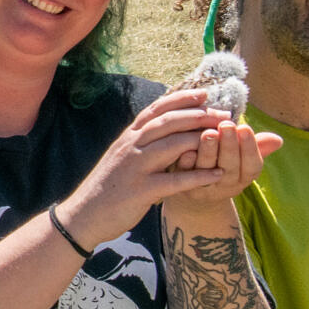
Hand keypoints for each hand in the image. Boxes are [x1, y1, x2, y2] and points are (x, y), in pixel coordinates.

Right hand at [58, 86, 284, 246]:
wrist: (83, 214)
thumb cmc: (108, 186)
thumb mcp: (122, 155)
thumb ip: (141, 141)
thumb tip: (163, 127)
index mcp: (129, 137)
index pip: (157, 109)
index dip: (182, 99)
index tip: (204, 93)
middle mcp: (131, 146)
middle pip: (168, 122)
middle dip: (198, 115)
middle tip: (224, 113)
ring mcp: (135, 167)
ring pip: (171, 145)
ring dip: (200, 139)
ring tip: (224, 137)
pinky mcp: (140, 191)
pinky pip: (174, 181)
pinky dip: (197, 176)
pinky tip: (217, 175)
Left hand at [162, 116, 280, 211]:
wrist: (197, 195)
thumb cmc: (225, 165)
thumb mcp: (243, 158)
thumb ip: (258, 148)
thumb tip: (278, 140)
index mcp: (244, 176)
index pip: (252, 165)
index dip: (250, 148)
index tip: (245, 127)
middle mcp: (227, 184)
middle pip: (230, 166)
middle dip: (229, 145)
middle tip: (226, 125)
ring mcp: (205, 187)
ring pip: (207, 169)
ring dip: (208, 151)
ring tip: (208, 133)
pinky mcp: (183, 186)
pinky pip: (185, 175)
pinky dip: (186, 162)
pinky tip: (186, 149)